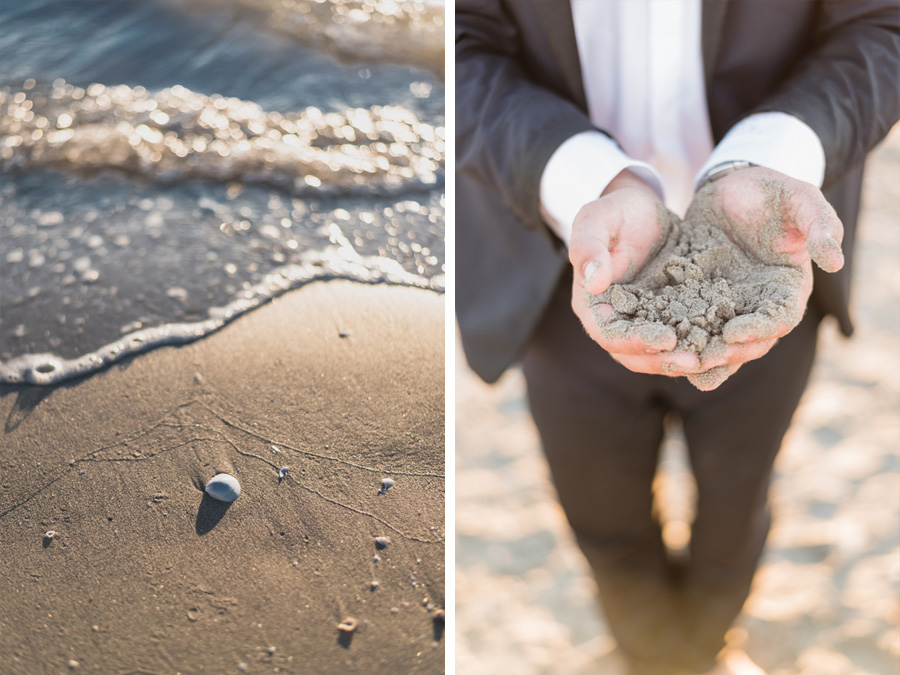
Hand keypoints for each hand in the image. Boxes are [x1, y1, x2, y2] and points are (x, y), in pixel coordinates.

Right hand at [569, 170, 701, 374]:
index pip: (609, 334)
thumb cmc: (616, 211)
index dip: (635, 342)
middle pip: (633, 354)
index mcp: (592, 304)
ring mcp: (642, 322)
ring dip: (682, 360)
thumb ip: (588, 246)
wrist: (644, 211)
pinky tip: (722, 346)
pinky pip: (680, 339)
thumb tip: (593, 284)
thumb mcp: (597, 218)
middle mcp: (615, 320)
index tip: (665, 339)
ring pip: (658, 354)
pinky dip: (698, 346)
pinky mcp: (667, 318)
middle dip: (663, 360)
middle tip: (694, 360)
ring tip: (711, 358)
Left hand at [681, 166, 843, 386]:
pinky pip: (689, 324)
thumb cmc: (772, 190)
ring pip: (718, 341)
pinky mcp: (699, 299)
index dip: (760, 329)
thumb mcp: (800, 198)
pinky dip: (677, 339)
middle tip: (701, 360)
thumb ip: (820, 225)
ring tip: (679, 366)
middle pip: (748, 341)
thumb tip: (836, 261)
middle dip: (726, 352)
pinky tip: (656, 351)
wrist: (731, 185)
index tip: (735, 332)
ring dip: (701, 357)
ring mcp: (728, 305)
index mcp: (787, 287)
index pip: (778, 319)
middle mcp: (758, 304)